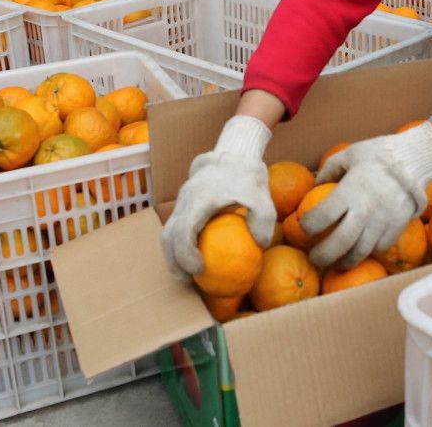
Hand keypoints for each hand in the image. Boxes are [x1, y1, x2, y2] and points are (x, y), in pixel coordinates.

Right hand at [160, 115, 275, 277]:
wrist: (234, 152)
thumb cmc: (248, 176)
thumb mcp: (263, 196)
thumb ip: (264, 219)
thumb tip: (262, 245)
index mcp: (199, 199)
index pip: (183, 230)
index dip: (186, 254)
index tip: (199, 270)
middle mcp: (185, 200)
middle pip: (168, 235)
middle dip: (174, 261)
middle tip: (188, 280)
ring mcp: (182, 200)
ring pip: (168, 230)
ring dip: (173, 254)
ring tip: (188, 273)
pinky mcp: (185, 202)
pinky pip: (176, 225)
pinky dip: (180, 243)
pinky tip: (195, 257)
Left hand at [302, 122, 431, 269]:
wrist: (416, 158)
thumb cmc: (379, 153)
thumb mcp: (350, 154)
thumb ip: (330, 170)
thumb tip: (316, 184)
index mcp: (350, 191)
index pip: (322, 216)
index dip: (307, 226)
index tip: (303, 228)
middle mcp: (366, 210)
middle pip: (339, 243)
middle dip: (323, 256)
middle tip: (314, 260)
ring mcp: (383, 221)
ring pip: (361, 252)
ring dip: (345, 262)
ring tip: (335, 264)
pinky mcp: (398, 227)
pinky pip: (379, 247)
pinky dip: (367, 253)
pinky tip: (359, 251)